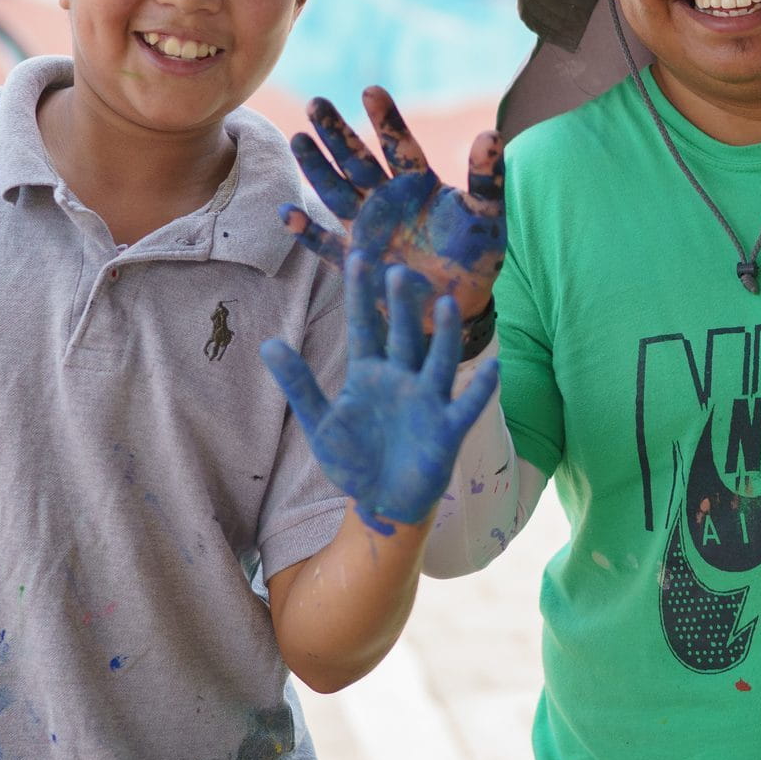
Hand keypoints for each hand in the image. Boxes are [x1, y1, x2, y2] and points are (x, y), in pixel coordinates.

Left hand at [260, 252, 502, 534]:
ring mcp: (427, 401)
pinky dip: (480, 388)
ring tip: (447, 303)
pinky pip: (466, 405)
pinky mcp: (447, 429)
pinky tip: (493, 366)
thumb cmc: (353, 460)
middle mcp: (401, 379)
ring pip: (438, 360)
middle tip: (400, 271)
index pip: (364, 327)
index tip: (359, 258)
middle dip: (402, 306)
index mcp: (369, 374)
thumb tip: (268, 343)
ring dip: (444, 334)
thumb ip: (299, 384)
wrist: (383, 501)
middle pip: (403, 335)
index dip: (361, 295)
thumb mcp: (320, 423)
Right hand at [283, 87, 503, 328]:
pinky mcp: (354, 259)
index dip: (386, 119)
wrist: (456, 302)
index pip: (399, 145)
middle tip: (315, 103)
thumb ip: (486, 177)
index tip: (371, 91)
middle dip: (336, 132)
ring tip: (298, 138)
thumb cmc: (475, 253)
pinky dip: (306, 231)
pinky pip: (325, 244)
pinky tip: (287, 213)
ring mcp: (366, 227)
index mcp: (417, 182)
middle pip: (357, 159)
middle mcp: (386, 198)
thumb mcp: (487, 214)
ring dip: (316, 167)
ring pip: (335, 191)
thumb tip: (492, 133)